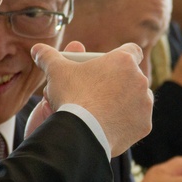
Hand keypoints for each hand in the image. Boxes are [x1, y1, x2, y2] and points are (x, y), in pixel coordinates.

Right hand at [32, 41, 152, 156]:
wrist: (83, 132)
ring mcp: (145, 103)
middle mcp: (140, 79)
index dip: (122, 56)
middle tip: (102, 92)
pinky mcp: (145, 124)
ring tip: (106, 109)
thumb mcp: (56, 72)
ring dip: (127, 101)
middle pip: (134, 76)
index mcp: (123, 61)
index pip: (132, 50)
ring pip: (138, 98)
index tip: (112, 65)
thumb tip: (36, 49)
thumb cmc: (72, 97)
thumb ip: (48, 57)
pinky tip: (111, 125)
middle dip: (122, 82)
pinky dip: (128, 122)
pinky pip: (138, 120)